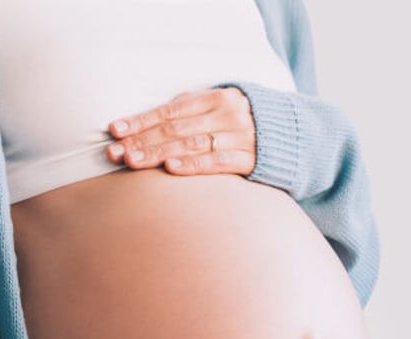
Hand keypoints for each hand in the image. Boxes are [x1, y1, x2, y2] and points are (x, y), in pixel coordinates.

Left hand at [106, 88, 255, 176]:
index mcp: (216, 97)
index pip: (170, 111)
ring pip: (191, 145)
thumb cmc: (242, 125)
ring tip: (133, 161)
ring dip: (158, 154)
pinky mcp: (250, 160)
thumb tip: (145, 123)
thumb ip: (189, 112)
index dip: (141, 120)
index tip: (115, 130)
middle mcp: (228, 115)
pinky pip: (217, 163)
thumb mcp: (219, 109)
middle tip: (115, 152)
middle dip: (142, 141)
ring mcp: (240, 137)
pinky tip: (170, 168)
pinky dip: (192, 165)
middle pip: (176, 129)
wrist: (295, 137)